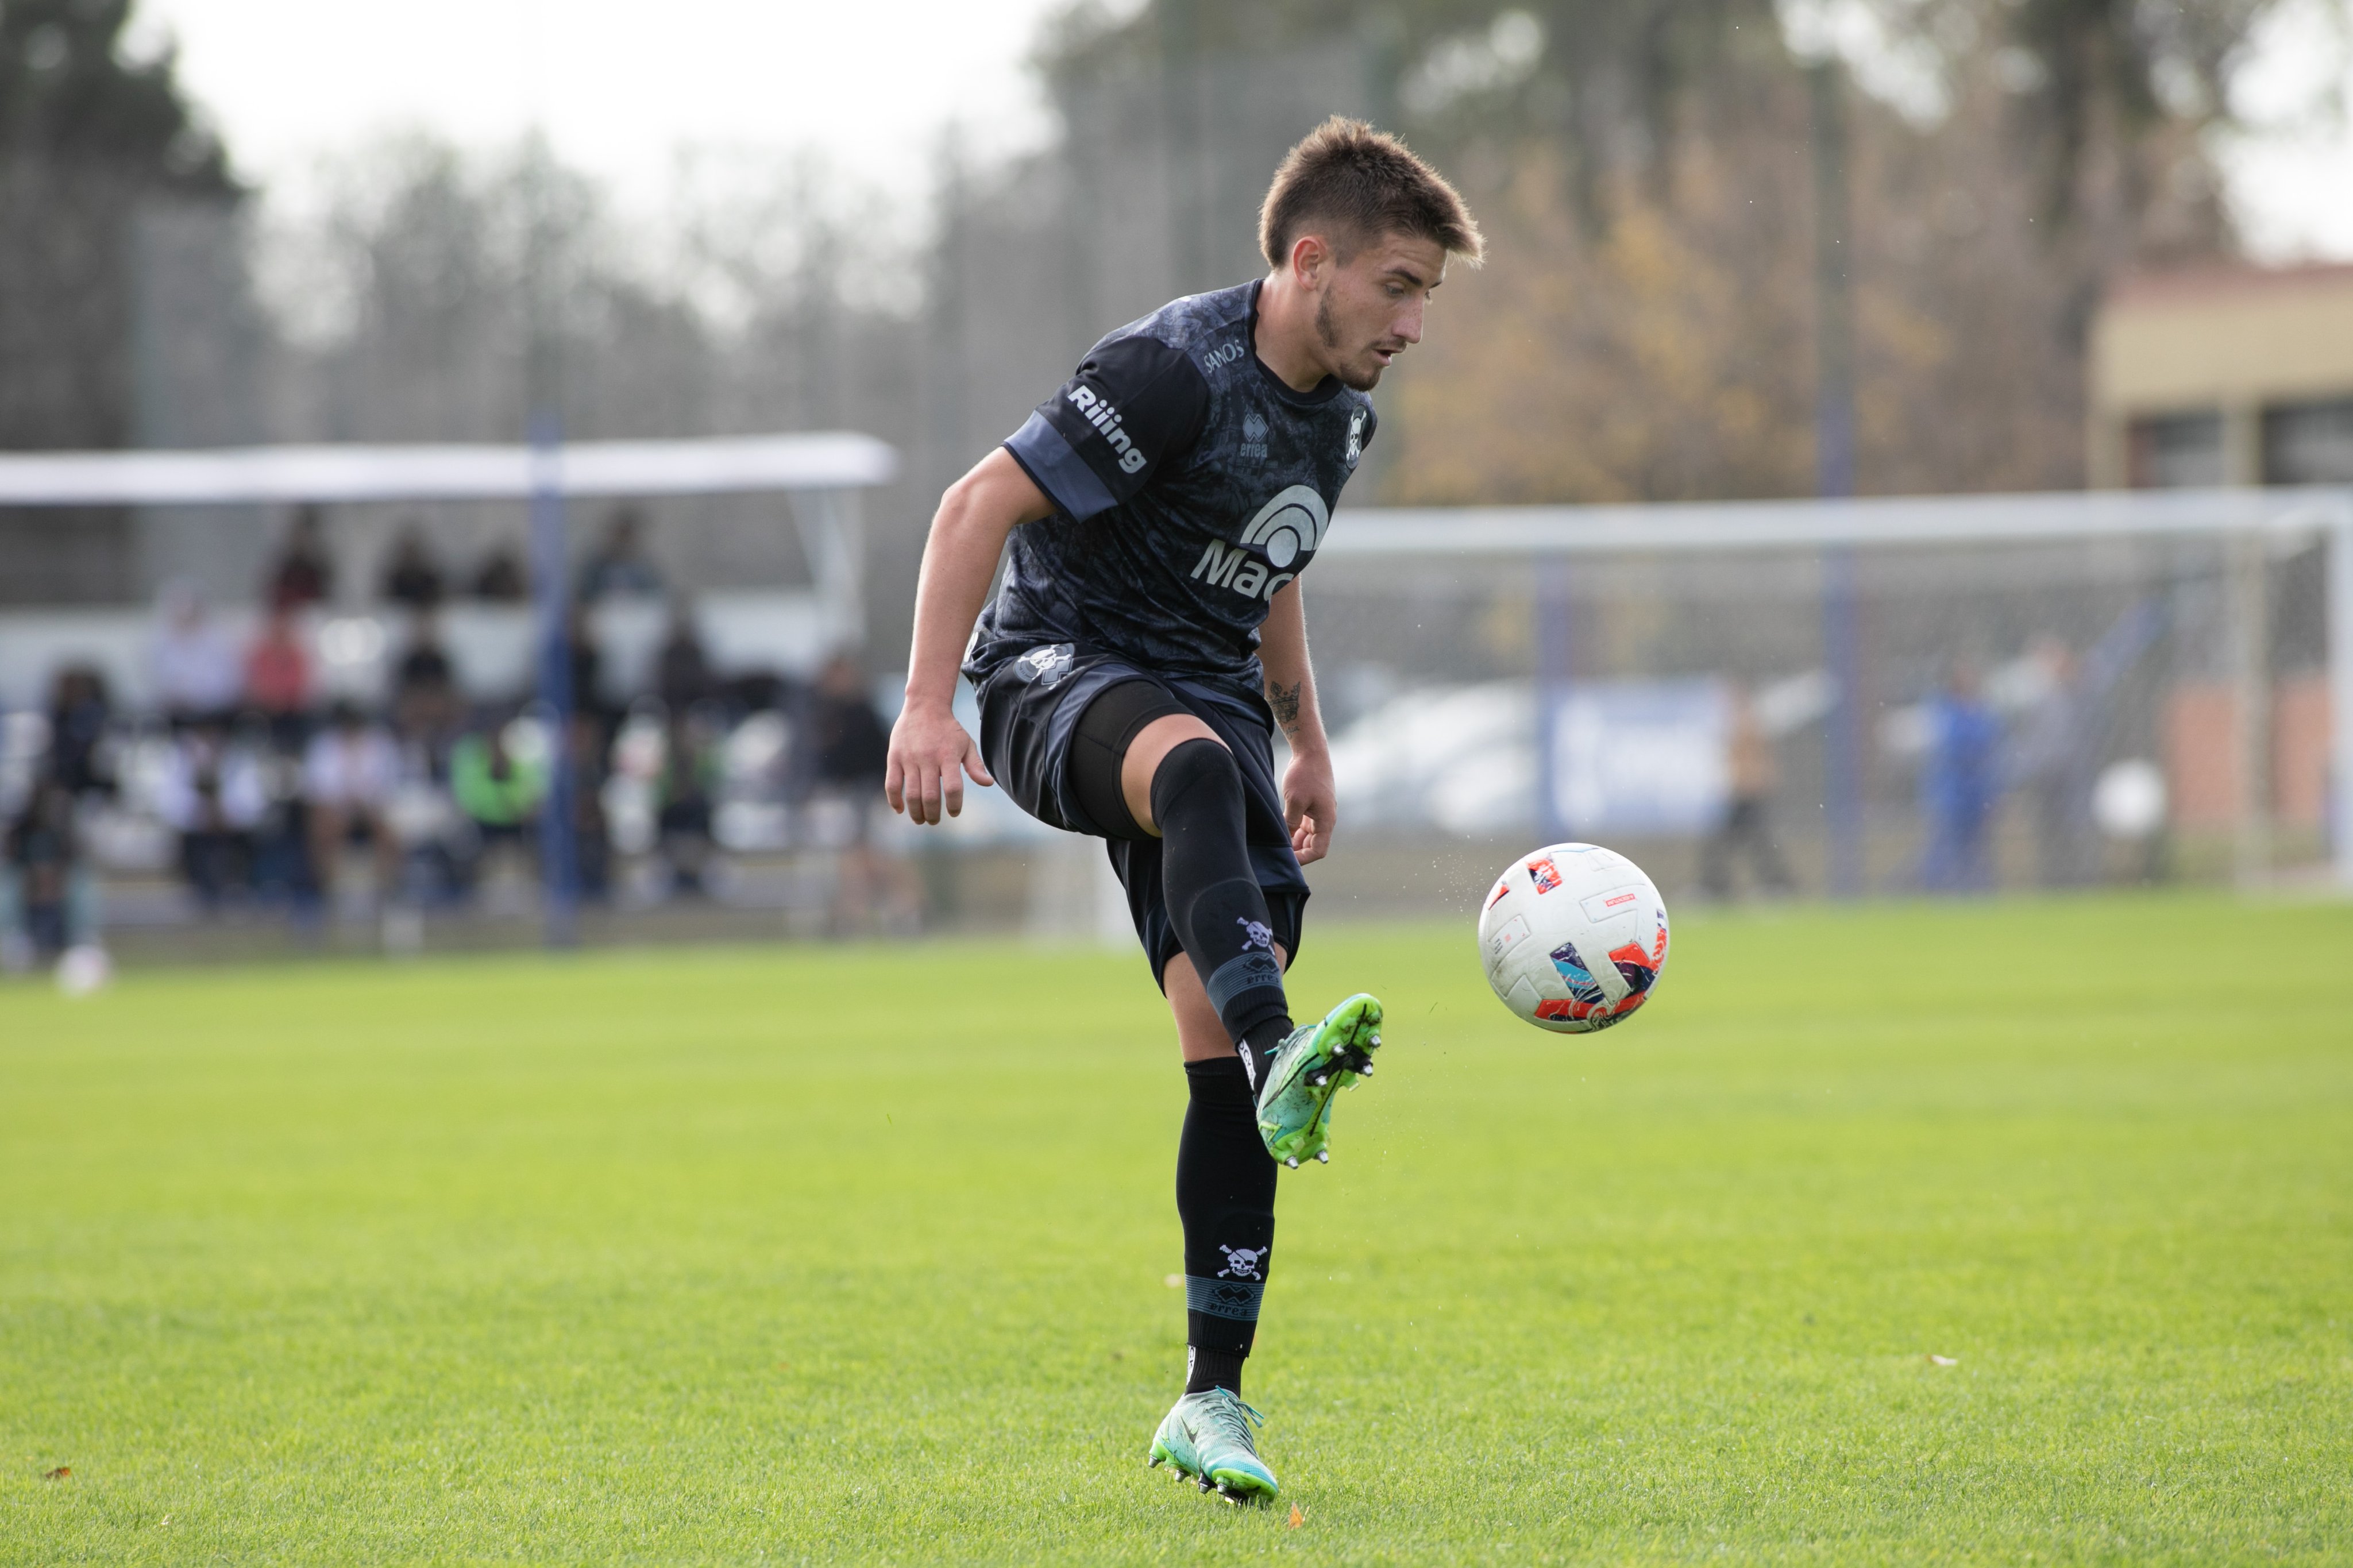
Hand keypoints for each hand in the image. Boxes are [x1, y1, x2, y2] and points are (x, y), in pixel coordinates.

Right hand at [886, 701, 993, 824]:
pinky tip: (900, 809)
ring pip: (911, 794)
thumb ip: (975, 765)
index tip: (954, 812)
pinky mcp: (894, 757)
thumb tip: (988, 784)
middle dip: (933, 814)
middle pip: (930, 796)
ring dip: (916, 812)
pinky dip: (895, 801)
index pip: (953, 789)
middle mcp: (928, 758)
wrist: (924, 706)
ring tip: (920, 819)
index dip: (955, 805)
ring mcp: (909, 758)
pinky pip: (892, 784)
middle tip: (934, 821)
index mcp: (948, 756)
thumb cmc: (949, 730)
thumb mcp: (966, 744)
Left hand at [1281, 747, 1336, 864]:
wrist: (1310, 751)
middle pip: (1312, 846)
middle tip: (1276, 854)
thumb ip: (1290, 823)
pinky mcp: (1310, 806)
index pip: (1318, 851)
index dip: (1303, 859)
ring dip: (1293, 842)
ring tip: (1275, 844)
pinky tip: (1278, 831)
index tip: (1285, 860)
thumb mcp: (1295, 800)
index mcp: (1326, 821)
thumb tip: (1284, 841)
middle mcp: (1324, 820)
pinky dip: (1291, 830)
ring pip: (1306, 837)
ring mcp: (1317, 813)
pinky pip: (1302, 825)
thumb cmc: (1305, 774)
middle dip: (1296, 852)